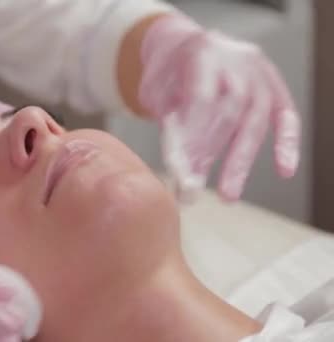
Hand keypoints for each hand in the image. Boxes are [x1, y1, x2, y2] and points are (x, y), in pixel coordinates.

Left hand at [139, 14, 299, 200]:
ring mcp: (259, 71)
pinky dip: (287, 143)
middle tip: (195, 187)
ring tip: (228, 195)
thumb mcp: (154, 91)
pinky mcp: (274, 85)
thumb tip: (179, 166)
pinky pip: (286, 114)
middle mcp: (236, 58)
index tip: (182, 170)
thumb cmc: (167, 74)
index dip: (193, 137)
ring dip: (242, 161)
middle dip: (212, 155)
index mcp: (202, 52)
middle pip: (231, 111)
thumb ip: (167, 120)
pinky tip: (284, 170)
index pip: (201, 98)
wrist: (185, 46)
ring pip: (257, 118)